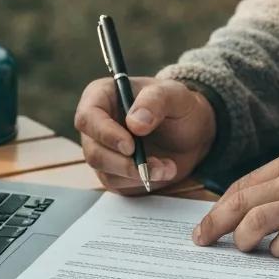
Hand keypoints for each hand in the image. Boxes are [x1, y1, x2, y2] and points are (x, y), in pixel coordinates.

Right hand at [74, 77, 216, 193]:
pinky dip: (143, 181)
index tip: (130, 146)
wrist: (190, 132)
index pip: (87, 117)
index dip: (105, 134)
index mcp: (102, 97)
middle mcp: (96, 125)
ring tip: (167, 166)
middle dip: (124, 163)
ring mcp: (102, 151)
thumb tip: (135, 123)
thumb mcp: (174, 95)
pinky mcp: (113, 172)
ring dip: (138, 174)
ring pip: (105, 171)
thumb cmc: (177, 106)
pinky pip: (119, 184)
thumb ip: (154, 101)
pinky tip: (163, 171)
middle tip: (154, 164)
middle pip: (93, 151)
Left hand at [193, 149, 278, 256]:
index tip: (205, 223)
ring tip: (242, 250)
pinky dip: (278, 253)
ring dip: (243, 241)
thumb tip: (253, 207)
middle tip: (202, 240)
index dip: (219, 206)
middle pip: (240, 203)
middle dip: (214, 224)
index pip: (243, 185)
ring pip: (256, 223)